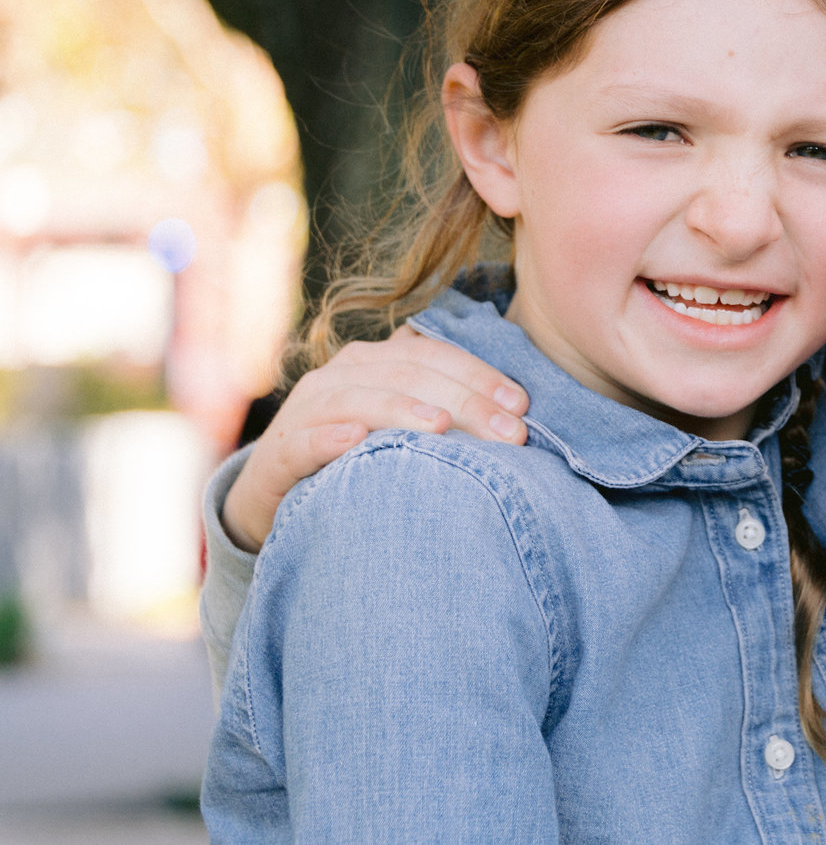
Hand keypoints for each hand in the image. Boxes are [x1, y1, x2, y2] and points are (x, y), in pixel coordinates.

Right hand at [220, 325, 528, 551]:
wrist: (275, 496)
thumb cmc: (357, 459)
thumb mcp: (401, 429)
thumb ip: (444, 412)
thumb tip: (517, 418)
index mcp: (373, 362)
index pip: (433, 356)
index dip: (479, 375)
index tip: (523, 405)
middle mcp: (339, 376)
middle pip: (407, 375)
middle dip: (464, 402)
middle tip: (508, 434)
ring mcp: (305, 412)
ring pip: (357, 400)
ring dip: (402, 411)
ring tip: (441, 427)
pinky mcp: (276, 454)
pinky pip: (302, 442)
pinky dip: (327, 438)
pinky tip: (355, 441)